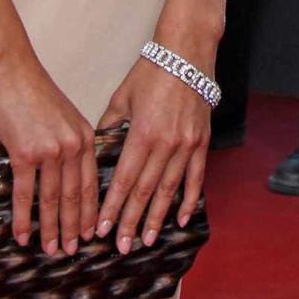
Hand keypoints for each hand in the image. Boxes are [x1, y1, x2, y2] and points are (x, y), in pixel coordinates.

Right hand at [0, 52, 98, 256]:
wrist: (9, 69)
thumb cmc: (32, 89)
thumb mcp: (63, 114)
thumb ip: (69, 140)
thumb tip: (66, 168)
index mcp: (84, 135)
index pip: (92, 182)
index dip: (91, 210)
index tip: (92, 232)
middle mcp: (72, 144)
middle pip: (75, 196)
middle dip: (75, 226)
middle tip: (73, 250)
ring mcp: (50, 150)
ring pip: (52, 199)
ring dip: (52, 229)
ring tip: (52, 249)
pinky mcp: (25, 152)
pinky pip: (26, 193)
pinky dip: (24, 218)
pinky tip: (23, 235)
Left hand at [95, 46, 211, 253]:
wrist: (187, 52)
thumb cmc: (152, 70)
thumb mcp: (123, 96)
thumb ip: (109, 124)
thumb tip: (97, 144)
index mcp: (142, 133)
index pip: (124, 180)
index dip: (113, 207)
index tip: (102, 229)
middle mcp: (165, 143)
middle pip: (145, 191)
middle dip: (132, 221)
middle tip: (122, 246)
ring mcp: (186, 144)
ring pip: (169, 190)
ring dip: (157, 217)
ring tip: (147, 239)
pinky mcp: (202, 141)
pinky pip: (196, 177)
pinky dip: (189, 199)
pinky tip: (181, 218)